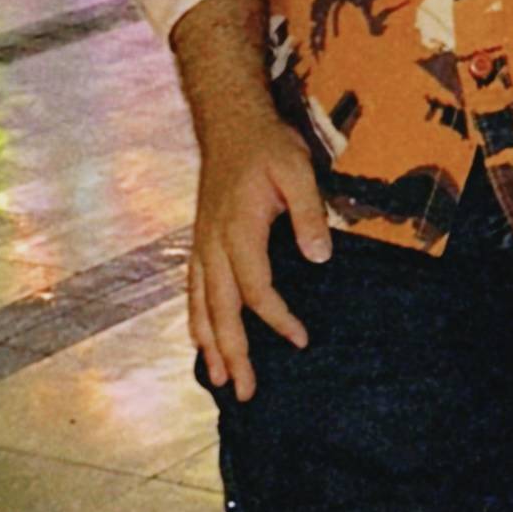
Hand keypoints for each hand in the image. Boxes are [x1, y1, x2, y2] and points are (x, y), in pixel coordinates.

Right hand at [187, 104, 333, 403]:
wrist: (229, 121)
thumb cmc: (266, 145)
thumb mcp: (296, 169)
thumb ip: (308, 214)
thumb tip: (320, 257)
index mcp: (238, 229)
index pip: (255, 288)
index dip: (277, 318)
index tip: (300, 339)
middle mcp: (213, 243)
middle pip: (220, 309)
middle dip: (232, 353)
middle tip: (244, 391)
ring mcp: (202, 244)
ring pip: (200, 304)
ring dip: (209, 344)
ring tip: (217, 380)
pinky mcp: (200, 241)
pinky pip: (192, 289)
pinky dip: (195, 319)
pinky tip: (200, 340)